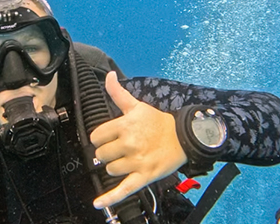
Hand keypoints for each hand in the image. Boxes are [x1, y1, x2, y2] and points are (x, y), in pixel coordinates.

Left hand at [90, 72, 187, 208]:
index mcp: (125, 125)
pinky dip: (110, 198)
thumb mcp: (137, 106)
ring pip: (110, 170)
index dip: (101, 137)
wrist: (183, 138)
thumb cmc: (157, 122)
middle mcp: (129, 143)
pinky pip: (123, 189)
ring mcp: (136, 161)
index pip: (96, 136)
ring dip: (115, 167)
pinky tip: (98, 203)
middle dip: (108, 152)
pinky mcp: (143, 176)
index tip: (108, 137)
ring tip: (127, 160)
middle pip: (102, 154)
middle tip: (120, 148)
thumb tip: (109, 75)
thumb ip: (118, 93)